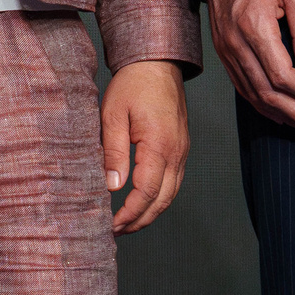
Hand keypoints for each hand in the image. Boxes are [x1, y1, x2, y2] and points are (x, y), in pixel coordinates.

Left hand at [101, 60, 189, 232]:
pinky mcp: (181, 148)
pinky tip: (142, 201)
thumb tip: (112, 187)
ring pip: (171, 194)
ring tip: (126, 223)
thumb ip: (113, 152)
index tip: (112, 225)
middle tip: (117, 231)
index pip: (147, 192)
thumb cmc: (132, 85)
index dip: (130, 213)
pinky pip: (173, 182)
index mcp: (160, 145)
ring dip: (150, 212)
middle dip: (140, 220)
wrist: (157, 63)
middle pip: (163, 200)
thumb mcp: (113, 115)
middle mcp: (177, 153)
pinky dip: (158, 198)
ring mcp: (182, 152)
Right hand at [205, 0, 294, 132]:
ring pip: (251, 93)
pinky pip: (240, 83)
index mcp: (255, 26)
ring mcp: (226, 46)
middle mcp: (236, 42)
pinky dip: (259, 102)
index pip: (282, 76)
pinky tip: (277, 110)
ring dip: (279, 113)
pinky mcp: (223, 47)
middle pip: (266, 92)